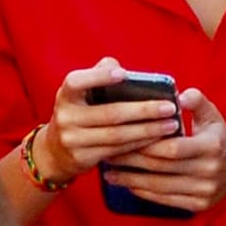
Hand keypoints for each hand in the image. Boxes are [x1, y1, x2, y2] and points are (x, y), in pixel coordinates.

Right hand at [39, 60, 190, 190]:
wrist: (54, 151)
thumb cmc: (78, 113)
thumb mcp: (79, 94)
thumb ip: (97, 75)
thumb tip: (118, 67)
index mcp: (65, 95)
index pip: (76, 82)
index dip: (98, 77)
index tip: (123, 74)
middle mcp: (65, 117)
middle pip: (110, 114)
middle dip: (144, 110)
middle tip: (170, 107)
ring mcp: (72, 140)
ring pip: (117, 136)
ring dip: (148, 131)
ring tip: (171, 125)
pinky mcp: (82, 158)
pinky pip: (117, 151)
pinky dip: (139, 144)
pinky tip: (157, 139)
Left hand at [99, 86, 225, 215]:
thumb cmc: (218, 137)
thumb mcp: (213, 115)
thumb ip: (197, 101)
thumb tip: (180, 95)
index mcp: (212, 146)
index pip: (173, 148)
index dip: (146, 144)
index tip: (122, 137)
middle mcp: (210, 171)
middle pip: (161, 168)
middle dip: (131, 161)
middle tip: (107, 153)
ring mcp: (204, 191)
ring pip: (159, 187)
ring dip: (131, 179)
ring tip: (108, 172)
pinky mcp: (198, 205)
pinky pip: (165, 200)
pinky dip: (143, 193)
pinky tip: (126, 184)